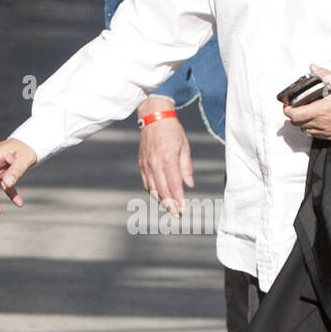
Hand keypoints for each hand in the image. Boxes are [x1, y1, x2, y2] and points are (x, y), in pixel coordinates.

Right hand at [138, 98, 193, 215]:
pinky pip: (146, 182)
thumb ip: (186, 167)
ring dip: (161, 201)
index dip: (178, 199)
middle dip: (170, 204)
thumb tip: (189, 184)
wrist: (153, 117)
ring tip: (169, 208)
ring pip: (152, 189)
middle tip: (177, 214)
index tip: (182, 209)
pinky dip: (152, 192)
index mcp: (167, 159)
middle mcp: (155, 163)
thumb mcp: (184, 147)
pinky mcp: (141, 163)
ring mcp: (146, 164)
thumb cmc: (171, 130)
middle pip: (162, 190)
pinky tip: (159, 196)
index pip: (173, 184)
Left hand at [282, 65, 330, 140]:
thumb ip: (323, 74)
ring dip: (301, 122)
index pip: (294, 115)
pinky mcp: (329, 136)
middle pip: (296, 123)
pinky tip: (315, 119)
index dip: (287, 109)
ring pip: (304, 129)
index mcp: (320, 110)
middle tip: (295, 106)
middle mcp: (320, 123)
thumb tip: (313, 68)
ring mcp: (324, 131)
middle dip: (293, 114)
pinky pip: (313, 134)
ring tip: (305, 112)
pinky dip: (310, 128)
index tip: (287, 104)